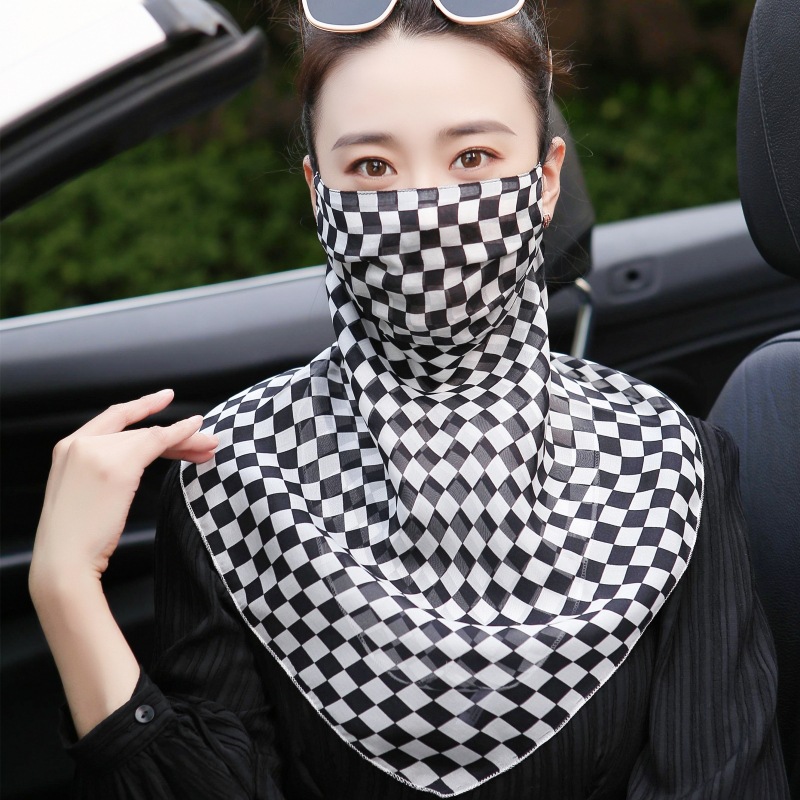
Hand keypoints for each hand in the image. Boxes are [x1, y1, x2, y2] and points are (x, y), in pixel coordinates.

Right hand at [30, 389, 217, 588]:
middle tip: (205, 440)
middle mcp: (79, 442)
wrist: (63, 561)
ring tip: (209, 447)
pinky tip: (196, 432)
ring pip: (151, 437)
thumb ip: (103, 470)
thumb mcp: (85, 492)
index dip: (141, 406)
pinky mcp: (118, 465)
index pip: (112, 418)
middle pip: (138, 430)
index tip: (165, 398)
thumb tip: (135, 465)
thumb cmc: (75, 538)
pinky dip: (180, 434)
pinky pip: (157, 441)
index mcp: (67, 447)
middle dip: (175, 435)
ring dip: (185, 441)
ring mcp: (97, 451)